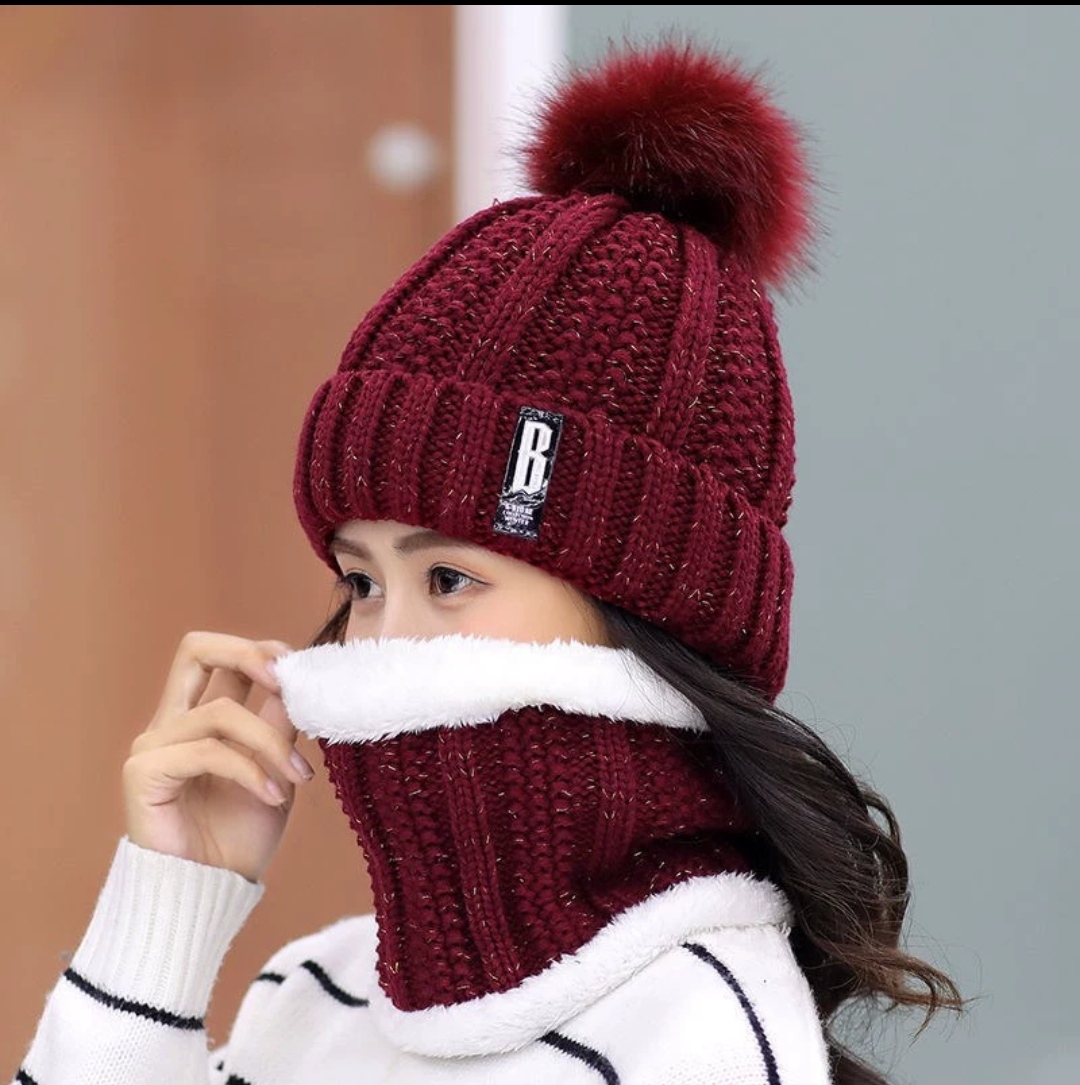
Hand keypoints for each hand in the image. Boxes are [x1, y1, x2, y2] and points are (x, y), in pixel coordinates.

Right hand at [122, 631, 312, 881]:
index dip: (261, 651)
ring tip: (297, 776)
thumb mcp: (275, 769)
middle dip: (247, 653)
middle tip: (286, 682)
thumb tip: (299, 681)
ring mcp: (153, 746)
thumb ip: (280, 724)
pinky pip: (207, 752)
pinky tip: (273, 796)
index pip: (219, 656)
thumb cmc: (239, 838)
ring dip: (270, 742)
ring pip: (219, 712)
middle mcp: (172, 723)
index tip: (301, 674)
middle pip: (195, 650)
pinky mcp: (143, 774)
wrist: (210, 895)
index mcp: (200, 718)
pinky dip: (250, 770)